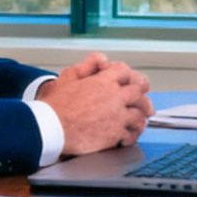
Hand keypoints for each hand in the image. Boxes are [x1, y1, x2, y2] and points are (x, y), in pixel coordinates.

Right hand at [37, 54, 155, 155]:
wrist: (50, 128)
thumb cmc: (55, 106)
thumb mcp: (68, 77)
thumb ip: (87, 65)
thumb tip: (102, 59)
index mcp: (104, 82)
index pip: (125, 72)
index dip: (130, 76)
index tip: (134, 83)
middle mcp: (114, 98)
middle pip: (139, 93)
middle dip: (143, 98)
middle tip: (145, 105)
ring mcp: (116, 117)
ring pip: (139, 116)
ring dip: (141, 118)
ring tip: (140, 122)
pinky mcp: (114, 135)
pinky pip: (131, 135)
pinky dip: (132, 136)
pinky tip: (129, 137)